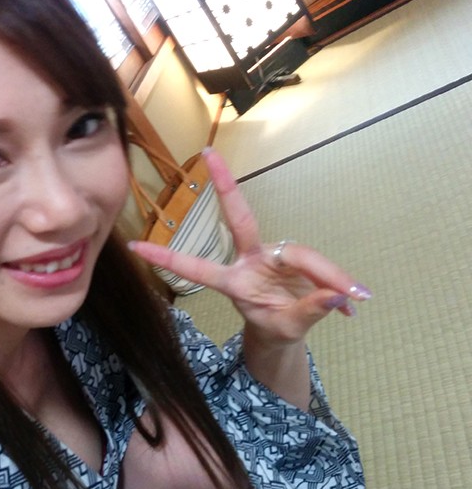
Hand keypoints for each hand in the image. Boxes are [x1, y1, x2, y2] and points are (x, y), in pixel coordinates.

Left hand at [129, 149, 371, 347]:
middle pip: (241, 219)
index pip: (198, 267)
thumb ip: (308, 312)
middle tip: (209, 155)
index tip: (135, 246)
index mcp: (235, 282)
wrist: (284, 333)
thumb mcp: (286, 328)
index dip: (168, 256)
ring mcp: (272, 256)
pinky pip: (320, 266)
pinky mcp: (294, 257)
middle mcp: (250, 260)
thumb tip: (336, 295)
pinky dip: (339, 284)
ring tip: (354, 299)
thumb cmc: (274, 329)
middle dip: (225, 186)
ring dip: (330, 275)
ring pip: (302, 254)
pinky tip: (354, 304)